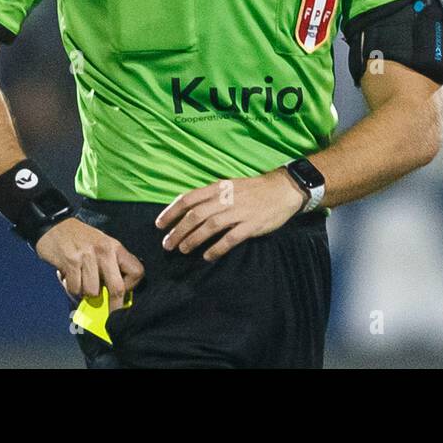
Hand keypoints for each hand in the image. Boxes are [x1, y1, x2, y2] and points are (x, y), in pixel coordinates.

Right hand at [36, 217, 143, 310]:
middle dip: (113, 306)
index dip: (132, 286)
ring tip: (80, 281)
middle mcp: (104, 251)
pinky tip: (69, 277)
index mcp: (116, 248)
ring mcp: (88, 256)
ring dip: (85, 293)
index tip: (123, 290)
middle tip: (109, 313)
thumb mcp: (102, 246)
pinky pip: (75, 289)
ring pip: (93, 292)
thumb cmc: (81, 240)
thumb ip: (110, 266)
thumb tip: (116, 295)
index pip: (136, 271)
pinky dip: (72, 288)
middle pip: (118, 288)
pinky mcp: (71, 262)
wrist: (55, 225)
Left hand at [155, 170, 305, 261]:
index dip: (171, 212)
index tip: (159, 225)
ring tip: (183, 250)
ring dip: (193, 240)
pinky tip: (207, 256)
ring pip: (209, 227)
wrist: (283, 190)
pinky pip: (230, 239)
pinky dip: (216, 249)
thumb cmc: (254, 189)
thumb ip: (211, 196)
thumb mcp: (229, 186)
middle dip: (178, 231)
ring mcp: (239, 212)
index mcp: (218, 187)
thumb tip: (189, 209)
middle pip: (195, 215)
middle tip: (167, 245)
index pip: (188, 199)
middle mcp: (226, 199)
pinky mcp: (251, 225)